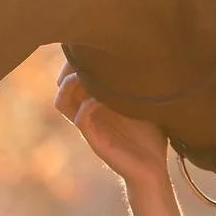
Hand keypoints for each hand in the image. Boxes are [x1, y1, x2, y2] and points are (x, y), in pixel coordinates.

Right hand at [55, 59, 168, 188]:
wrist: (153, 170)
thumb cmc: (151, 135)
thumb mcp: (146, 102)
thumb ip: (141, 82)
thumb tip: (153, 52)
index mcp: (96, 100)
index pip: (72, 73)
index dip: (76, 58)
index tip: (94, 44)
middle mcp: (88, 110)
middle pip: (61, 83)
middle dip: (70, 66)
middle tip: (88, 56)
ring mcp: (89, 125)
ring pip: (62, 101)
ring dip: (70, 84)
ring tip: (86, 75)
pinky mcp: (95, 139)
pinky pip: (80, 118)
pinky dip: (88, 104)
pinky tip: (103, 98)